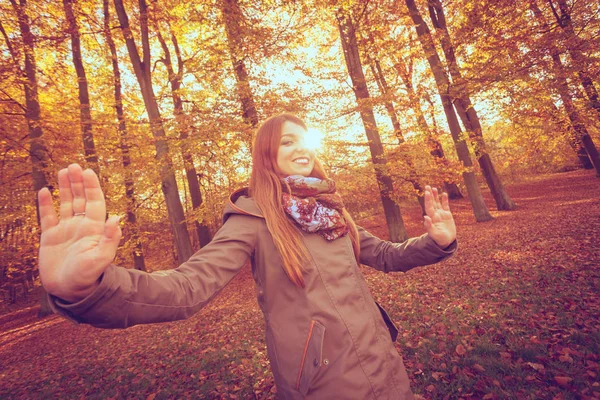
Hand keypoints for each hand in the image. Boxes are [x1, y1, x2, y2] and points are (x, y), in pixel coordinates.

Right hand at [38, 164, 120, 301]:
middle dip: (77, 182)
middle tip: (74, 165)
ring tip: (63, 170)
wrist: (70, 291)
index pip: (94, 202)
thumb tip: (117, 219)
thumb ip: (110, 239)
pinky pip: (47, 217)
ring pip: (65, 203)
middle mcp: (80, 225)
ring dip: (64, 188)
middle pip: (79, 198)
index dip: (91, 187)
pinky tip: (44, 190)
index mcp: (94, 228)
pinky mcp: (50, 237)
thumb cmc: (88, 276)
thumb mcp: (101, 258)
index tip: (88, 171)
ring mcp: (65, 230)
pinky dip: (45, 204)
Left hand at [423, 185, 455, 247]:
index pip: (429, 206)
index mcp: (432, 218)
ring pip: (438, 203)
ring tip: (434, 188)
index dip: (428, 199)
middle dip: (430, 195)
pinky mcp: (447, 215)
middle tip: (427, 186)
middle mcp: (435, 214)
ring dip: (436, 196)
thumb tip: (425, 217)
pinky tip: (444, 194)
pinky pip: (446, 206)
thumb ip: (429, 226)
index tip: (427, 192)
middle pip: (432, 203)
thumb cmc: (439, 239)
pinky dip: (444, 200)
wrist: (446, 242)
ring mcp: (441, 214)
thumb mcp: (434, 234)